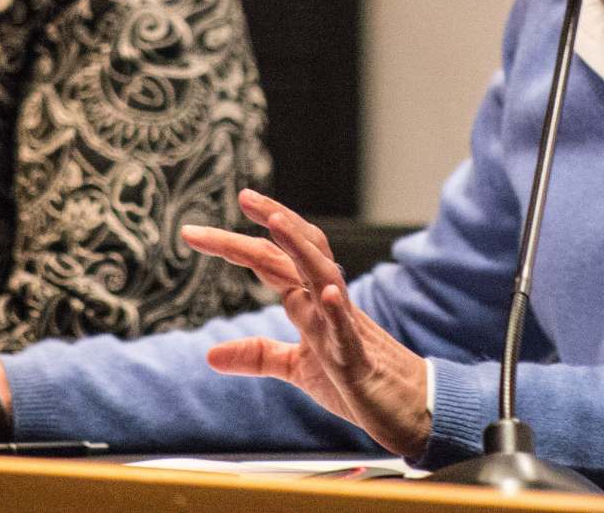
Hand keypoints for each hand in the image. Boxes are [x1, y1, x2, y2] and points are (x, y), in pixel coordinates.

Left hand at [182, 188, 429, 460]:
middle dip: (271, 222)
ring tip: (276, 222)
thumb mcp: (296, 368)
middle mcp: (327, 302)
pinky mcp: (358, 357)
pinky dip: (338, 309)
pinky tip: (327, 294)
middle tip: (243, 195)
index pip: (272, 262)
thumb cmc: (354, 380)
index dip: (238, 243)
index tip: (198, 230)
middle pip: (296, 253)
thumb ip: (258, 355)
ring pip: (324, 275)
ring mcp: (345, 325)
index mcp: (310, 302)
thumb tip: (209, 354)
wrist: (405, 408)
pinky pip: (349, 329)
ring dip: (300, 248)